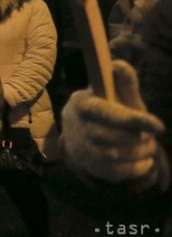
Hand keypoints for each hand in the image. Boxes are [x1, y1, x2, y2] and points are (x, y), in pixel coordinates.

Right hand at [61, 60, 164, 187]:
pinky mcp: (91, 166)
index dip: (132, 119)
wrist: (83, 137)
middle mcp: (77, 127)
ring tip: (149, 146)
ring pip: (115, 155)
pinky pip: (119, 172)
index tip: (159, 126)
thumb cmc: (107, 110)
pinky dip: (138, 167)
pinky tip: (144, 159)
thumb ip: (122, 82)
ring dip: (140, 152)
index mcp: (82, 104)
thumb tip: (118, 64)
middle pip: (111, 136)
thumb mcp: (116, 95)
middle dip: (137, 138)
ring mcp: (82, 148)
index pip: (106, 112)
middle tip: (152, 137)